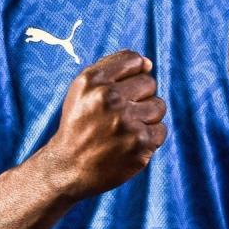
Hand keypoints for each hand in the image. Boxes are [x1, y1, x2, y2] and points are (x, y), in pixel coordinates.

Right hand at [43, 49, 167, 200]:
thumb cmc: (80, 123)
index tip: (122, 90)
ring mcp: (126, 122)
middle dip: (139, 97)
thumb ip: (112, 67)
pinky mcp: (140, 144)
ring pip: (158, 106)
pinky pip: (160, 130)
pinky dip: (149, 138)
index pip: (134, 60)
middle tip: (119, 114)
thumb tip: (149, 63)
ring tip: (125, 129)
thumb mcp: (82, 88)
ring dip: (146, 117)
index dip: (133, 74)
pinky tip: (129, 144)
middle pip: (149, 83)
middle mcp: (108, 98)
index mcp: (93, 81)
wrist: (68, 167)